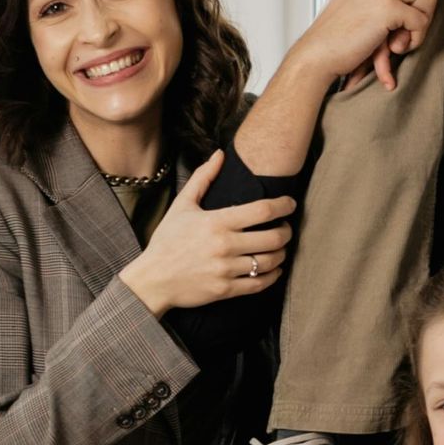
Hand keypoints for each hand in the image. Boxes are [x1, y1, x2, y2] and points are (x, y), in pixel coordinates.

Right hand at [123, 151, 295, 314]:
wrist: (153, 279)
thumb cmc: (167, 240)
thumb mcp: (182, 205)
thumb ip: (203, 178)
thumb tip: (220, 154)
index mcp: (217, 221)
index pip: (263, 210)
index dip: (283, 205)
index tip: (290, 204)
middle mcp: (225, 245)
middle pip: (274, 237)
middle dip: (286, 231)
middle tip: (285, 228)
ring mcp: (226, 269)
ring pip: (270, 261)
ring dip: (281, 253)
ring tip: (280, 248)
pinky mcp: (226, 290)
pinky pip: (260, 284)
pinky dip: (273, 275)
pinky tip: (274, 269)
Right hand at [304, 0, 436, 97]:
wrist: (319, 52)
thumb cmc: (341, 32)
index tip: (408, 6)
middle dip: (424, 5)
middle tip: (407, 27)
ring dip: (422, 23)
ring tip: (401, 38)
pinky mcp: (387, 8)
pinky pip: (421, 20)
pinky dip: (415, 38)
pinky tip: (395, 47)